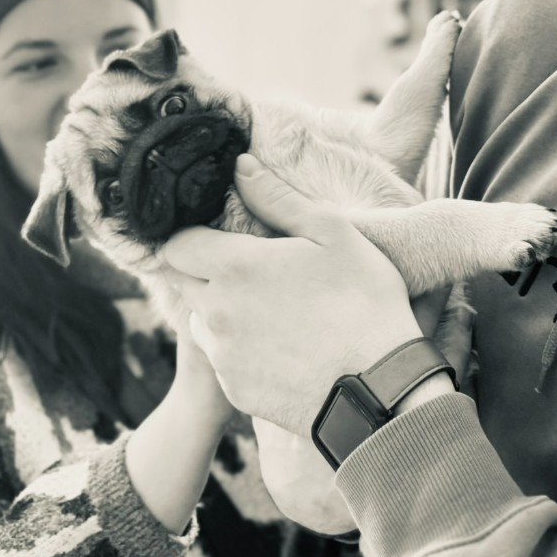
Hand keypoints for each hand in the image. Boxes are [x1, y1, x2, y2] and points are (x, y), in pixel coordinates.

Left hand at [163, 154, 422, 434]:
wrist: (380, 390)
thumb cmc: (364, 302)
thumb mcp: (333, 234)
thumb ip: (278, 198)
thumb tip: (240, 166)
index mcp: (234, 267)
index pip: (175, 245)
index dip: (194, 236)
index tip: (222, 236)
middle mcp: (216, 312)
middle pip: (183, 282)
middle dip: (206, 270)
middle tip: (251, 268)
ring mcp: (223, 356)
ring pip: (202, 322)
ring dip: (222, 311)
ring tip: (272, 309)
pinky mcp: (235, 390)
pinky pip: (224, 360)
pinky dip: (241, 349)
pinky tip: (282, 345)